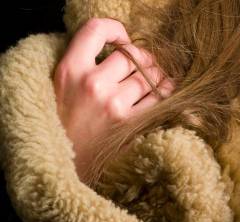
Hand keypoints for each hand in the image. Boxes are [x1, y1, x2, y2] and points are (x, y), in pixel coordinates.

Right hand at [53, 18, 173, 179]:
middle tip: (144, 63)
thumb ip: (83, 62)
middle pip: (131, 55)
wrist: (63, 161)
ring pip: (147, 76)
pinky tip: (165, 88)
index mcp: (70, 69)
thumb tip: (120, 49)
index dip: (115, 29)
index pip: (96, 30)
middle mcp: (93, 84)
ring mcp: (114, 105)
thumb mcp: (61, 84)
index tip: (121, 39)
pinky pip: (157, 98)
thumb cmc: (64, 121)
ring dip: (156, 73)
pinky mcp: (131, 124)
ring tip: (156, 76)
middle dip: (142, 57)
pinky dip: (165, 90)